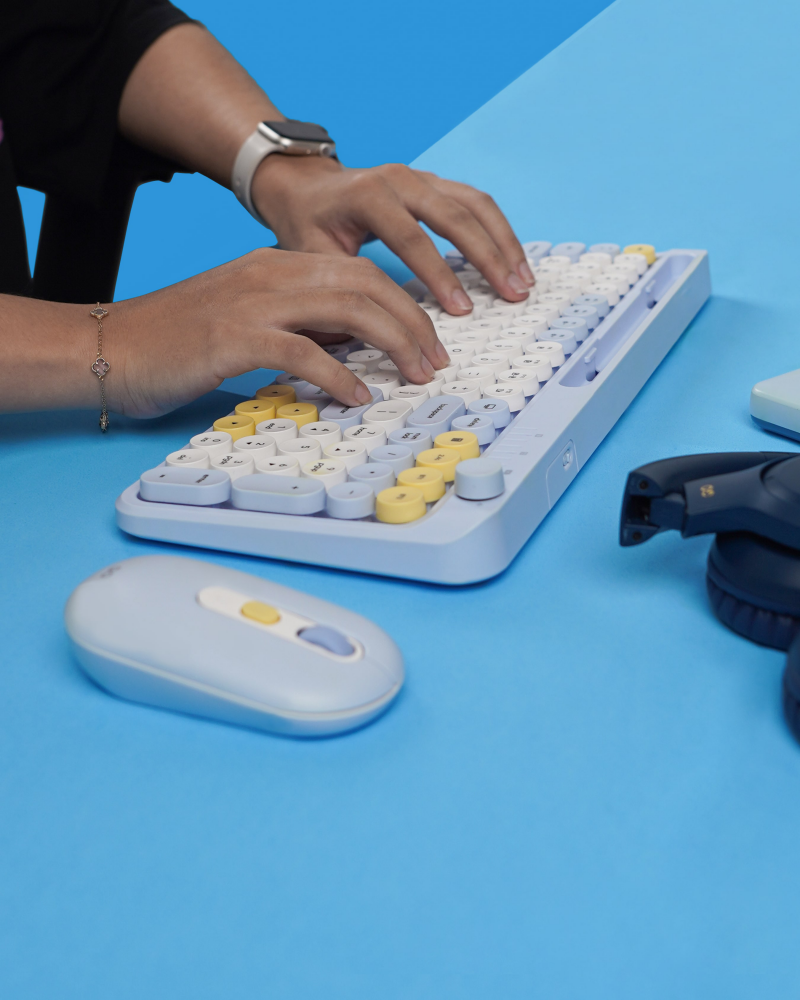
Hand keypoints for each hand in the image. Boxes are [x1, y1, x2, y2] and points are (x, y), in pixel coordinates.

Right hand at [110, 247, 448, 417]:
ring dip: (392, 343)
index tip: (428, 341)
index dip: (403, 305)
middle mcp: (270, 274)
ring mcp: (252, 302)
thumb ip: (299, 326)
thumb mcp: (248, 322)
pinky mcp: (234, 337)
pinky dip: (339, 375)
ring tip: (414, 376)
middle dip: (412, 322)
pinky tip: (357, 396)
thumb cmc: (177, 342)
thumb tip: (351, 348)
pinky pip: (304, 351)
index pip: (358, 273)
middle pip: (365, 284)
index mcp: (275, 266)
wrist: (110, 347)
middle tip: (435, 362)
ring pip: (347, 308)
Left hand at [251, 156, 534, 315]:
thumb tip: (364, 333)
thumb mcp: (310, 254)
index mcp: (367, 195)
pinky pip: (476, 203)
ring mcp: (422, 177)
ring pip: (475, 204)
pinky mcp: (436, 184)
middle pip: (456, 215)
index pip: (411, 237)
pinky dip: (498, 231)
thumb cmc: (308, 224)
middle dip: (488, 258)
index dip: (439, 275)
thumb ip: (340, 285)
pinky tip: (513, 260)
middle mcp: (400, 179)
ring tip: (523, 280)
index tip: (461, 310)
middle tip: (511, 294)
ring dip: (503, 243)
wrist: (306, 186)